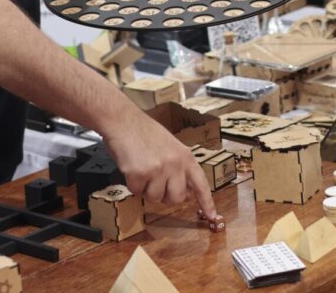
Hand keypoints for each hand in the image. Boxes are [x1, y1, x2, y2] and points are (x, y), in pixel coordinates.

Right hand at [101, 111, 224, 231]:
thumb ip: (179, 166)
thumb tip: (185, 192)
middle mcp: (175, 165)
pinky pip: (137, 193)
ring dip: (146, 189)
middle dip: (165, 195)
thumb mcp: (170, 146)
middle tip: (155, 181)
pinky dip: (132, 184)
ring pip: (155, 198)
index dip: (207, 201)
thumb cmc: (144, 132)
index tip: (212, 216)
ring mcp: (157, 170)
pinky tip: (131, 167)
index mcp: (185, 157)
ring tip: (142, 168)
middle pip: (176, 198)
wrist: (123, 120)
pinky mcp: (139, 175)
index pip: (201, 183)